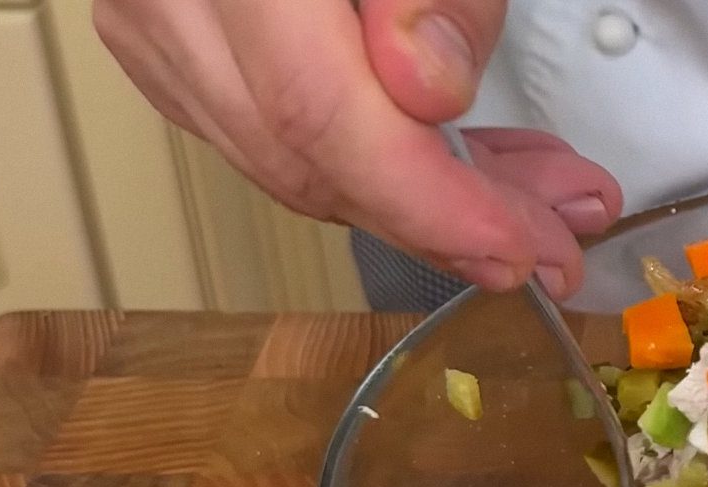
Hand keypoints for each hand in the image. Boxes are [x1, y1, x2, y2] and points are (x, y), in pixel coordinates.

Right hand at [93, 0, 621, 297]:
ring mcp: (150, 21)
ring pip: (286, 160)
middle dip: (447, 218)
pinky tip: (457, 159)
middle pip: (302, 157)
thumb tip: (427, 89)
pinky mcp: (166, 37)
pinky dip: (370, 160)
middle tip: (556, 233)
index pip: (317, 115)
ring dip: (421, 197)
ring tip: (532, 194)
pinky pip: (268, 132)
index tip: (522, 244)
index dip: (429, 203)